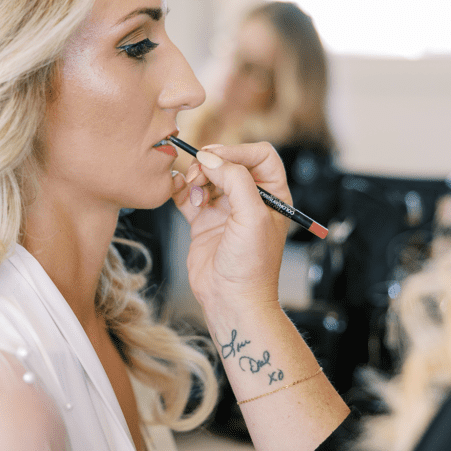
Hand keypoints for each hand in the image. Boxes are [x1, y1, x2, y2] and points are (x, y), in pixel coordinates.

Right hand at [171, 142, 290, 310]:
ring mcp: (225, 209)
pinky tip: (179, 192)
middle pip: (228, 162)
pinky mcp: (203, 221)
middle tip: (198, 175)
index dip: (238, 151)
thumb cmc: (252, 265)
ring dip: (196, 177)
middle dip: (211, 164)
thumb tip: (212, 159)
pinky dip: (180, 188)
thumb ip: (236, 180)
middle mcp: (249, 199)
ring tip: (193, 194)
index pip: (260, 156)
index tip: (218, 157)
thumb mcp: (253, 216)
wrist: (232, 300)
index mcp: (272, 195)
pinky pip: (188, 194)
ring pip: (207, 175)